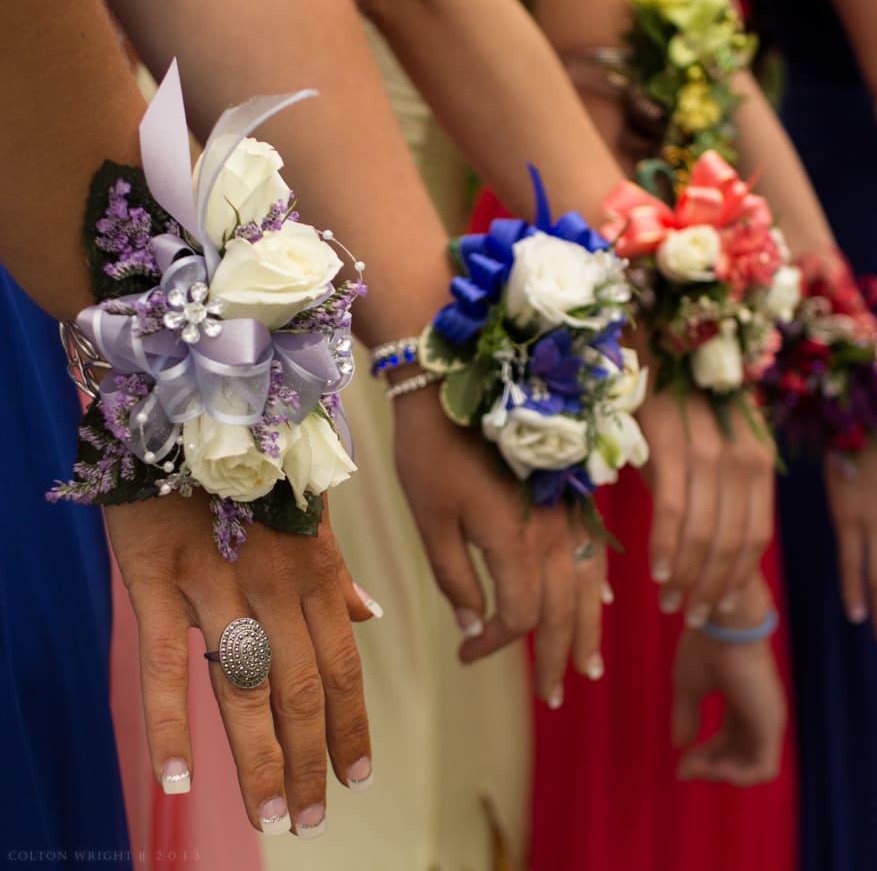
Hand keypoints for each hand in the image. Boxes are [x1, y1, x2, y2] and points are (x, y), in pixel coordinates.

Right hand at [106, 492, 375, 836]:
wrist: (186, 408)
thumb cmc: (254, 468)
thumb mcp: (309, 510)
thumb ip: (337, 569)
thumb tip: (372, 615)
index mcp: (315, 568)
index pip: (343, 665)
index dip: (352, 724)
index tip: (358, 775)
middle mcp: (276, 583)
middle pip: (302, 689)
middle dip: (311, 760)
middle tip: (314, 818)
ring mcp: (217, 582)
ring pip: (245, 687)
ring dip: (260, 759)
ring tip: (274, 816)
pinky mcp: (156, 577)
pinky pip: (166, 661)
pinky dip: (171, 724)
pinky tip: (179, 779)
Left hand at [392, 384, 604, 705]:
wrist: (451, 381)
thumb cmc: (431, 449)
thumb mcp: (430, 519)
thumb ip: (455, 577)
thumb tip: (473, 626)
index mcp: (514, 540)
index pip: (518, 613)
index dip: (496, 642)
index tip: (467, 654)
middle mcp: (551, 531)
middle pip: (564, 607)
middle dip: (558, 654)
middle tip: (557, 695)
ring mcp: (565, 510)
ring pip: (588, 581)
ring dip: (589, 626)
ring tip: (591, 665)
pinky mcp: (567, 493)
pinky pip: (593, 549)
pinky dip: (598, 582)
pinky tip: (604, 600)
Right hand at [641, 388, 774, 625]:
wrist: (656, 339)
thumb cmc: (677, 395)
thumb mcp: (712, 441)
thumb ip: (713, 487)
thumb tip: (701, 542)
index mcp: (760, 460)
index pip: (756, 535)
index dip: (736, 577)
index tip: (717, 606)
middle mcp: (745, 458)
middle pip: (732, 543)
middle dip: (711, 587)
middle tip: (689, 615)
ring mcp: (712, 452)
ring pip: (704, 533)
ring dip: (687, 576)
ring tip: (669, 601)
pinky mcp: (675, 445)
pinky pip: (673, 510)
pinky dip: (666, 546)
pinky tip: (655, 569)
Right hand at [671, 576, 785, 784]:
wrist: (724, 626)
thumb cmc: (705, 647)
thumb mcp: (688, 686)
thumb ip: (686, 716)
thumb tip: (680, 744)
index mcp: (740, 699)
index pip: (726, 739)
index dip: (703, 755)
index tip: (679, 762)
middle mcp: (757, 711)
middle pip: (737, 754)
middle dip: (708, 767)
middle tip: (683, 770)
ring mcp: (766, 719)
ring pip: (750, 766)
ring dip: (720, 773)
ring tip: (695, 767)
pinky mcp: (771, 725)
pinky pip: (763, 769)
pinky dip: (739, 776)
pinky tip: (715, 767)